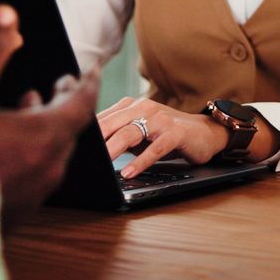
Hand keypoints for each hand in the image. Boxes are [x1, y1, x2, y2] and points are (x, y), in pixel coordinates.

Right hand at [0, 6, 99, 225]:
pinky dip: (27, 152)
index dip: (85, 81)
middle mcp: (48, 167)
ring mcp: (34, 193)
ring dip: (42, 127)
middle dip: (61, 103)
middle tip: (56, 87)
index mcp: (45, 136)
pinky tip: (4, 147)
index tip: (88, 69)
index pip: (81, 103)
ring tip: (25, 108)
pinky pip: (32, 174)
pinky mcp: (15, 211)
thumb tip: (7, 14)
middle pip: (66, 128)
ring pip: (49, 152)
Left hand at [95, 98, 229, 178]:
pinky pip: (155, 147)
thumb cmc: (169, 133)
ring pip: (130, 133)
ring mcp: (160, 119)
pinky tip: (130, 172)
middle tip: (82, 156)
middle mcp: (143, 108)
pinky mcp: (175, 132)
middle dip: (96, 141)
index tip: (72, 144)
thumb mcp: (141, 132)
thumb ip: (119, 135)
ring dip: (114, 149)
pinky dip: (141, 161)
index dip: (88, 133)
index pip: (103, 118)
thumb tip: (94, 150)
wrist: (206, 132)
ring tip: (102, 163)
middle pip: (113, 124)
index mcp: (131, 106)